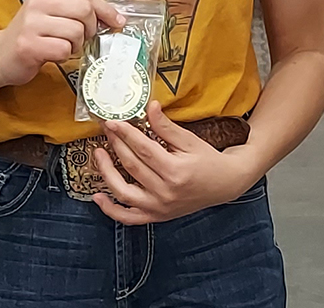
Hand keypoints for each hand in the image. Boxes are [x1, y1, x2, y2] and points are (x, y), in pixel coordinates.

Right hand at [0, 0, 124, 87]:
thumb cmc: (31, 36)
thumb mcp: (51, 15)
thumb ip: (76, 12)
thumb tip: (113, 17)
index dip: (105, 9)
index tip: (117, 21)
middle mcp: (37, 4)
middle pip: (84, 10)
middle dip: (90, 28)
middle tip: (82, 38)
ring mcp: (31, 24)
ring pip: (76, 31)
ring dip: (76, 45)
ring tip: (63, 47)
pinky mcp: (28, 45)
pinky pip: (63, 49)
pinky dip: (64, 56)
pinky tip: (53, 55)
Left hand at [91, 101, 258, 223]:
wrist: (225, 185)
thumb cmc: (208, 160)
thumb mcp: (190, 140)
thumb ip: (167, 126)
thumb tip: (150, 106)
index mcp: (176, 172)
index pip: (143, 150)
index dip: (125, 134)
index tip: (113, 121)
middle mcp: (166, 193)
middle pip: (132, 167)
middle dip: (116, 145)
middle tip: (107, 130)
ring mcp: (160, 208)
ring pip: (124, 193)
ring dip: (107, 173)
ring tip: (99, 154)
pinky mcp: (157, 216)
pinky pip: (129, 218)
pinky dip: (111, 210)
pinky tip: (98, 196)